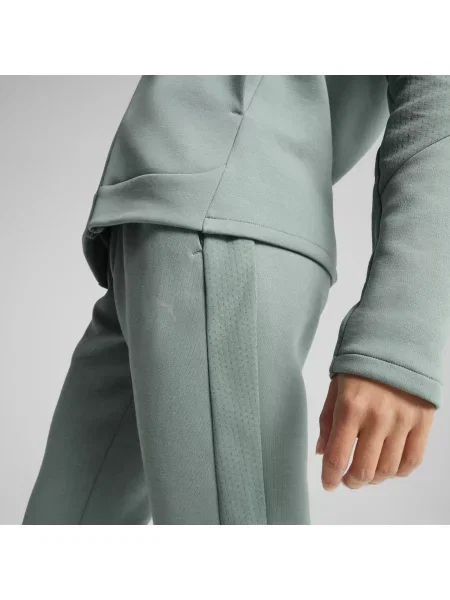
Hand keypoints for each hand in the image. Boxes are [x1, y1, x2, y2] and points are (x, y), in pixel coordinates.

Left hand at [316, 373, 434, 490]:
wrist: (397, 342)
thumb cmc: (360, 365)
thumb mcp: (335, 387)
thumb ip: (327, 421)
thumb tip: (321, 453)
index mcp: (349, 406)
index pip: (337, 456)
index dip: (330, 477)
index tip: (328, 484)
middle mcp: (376, 417)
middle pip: (363, 469)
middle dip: (351, 482)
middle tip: (347, 480)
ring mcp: (402, 420)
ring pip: (388, 469)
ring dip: (374, 479)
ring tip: (367, 473)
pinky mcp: (423, 421)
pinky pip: (412, 460)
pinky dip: (399, 472)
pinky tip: (389, 467)